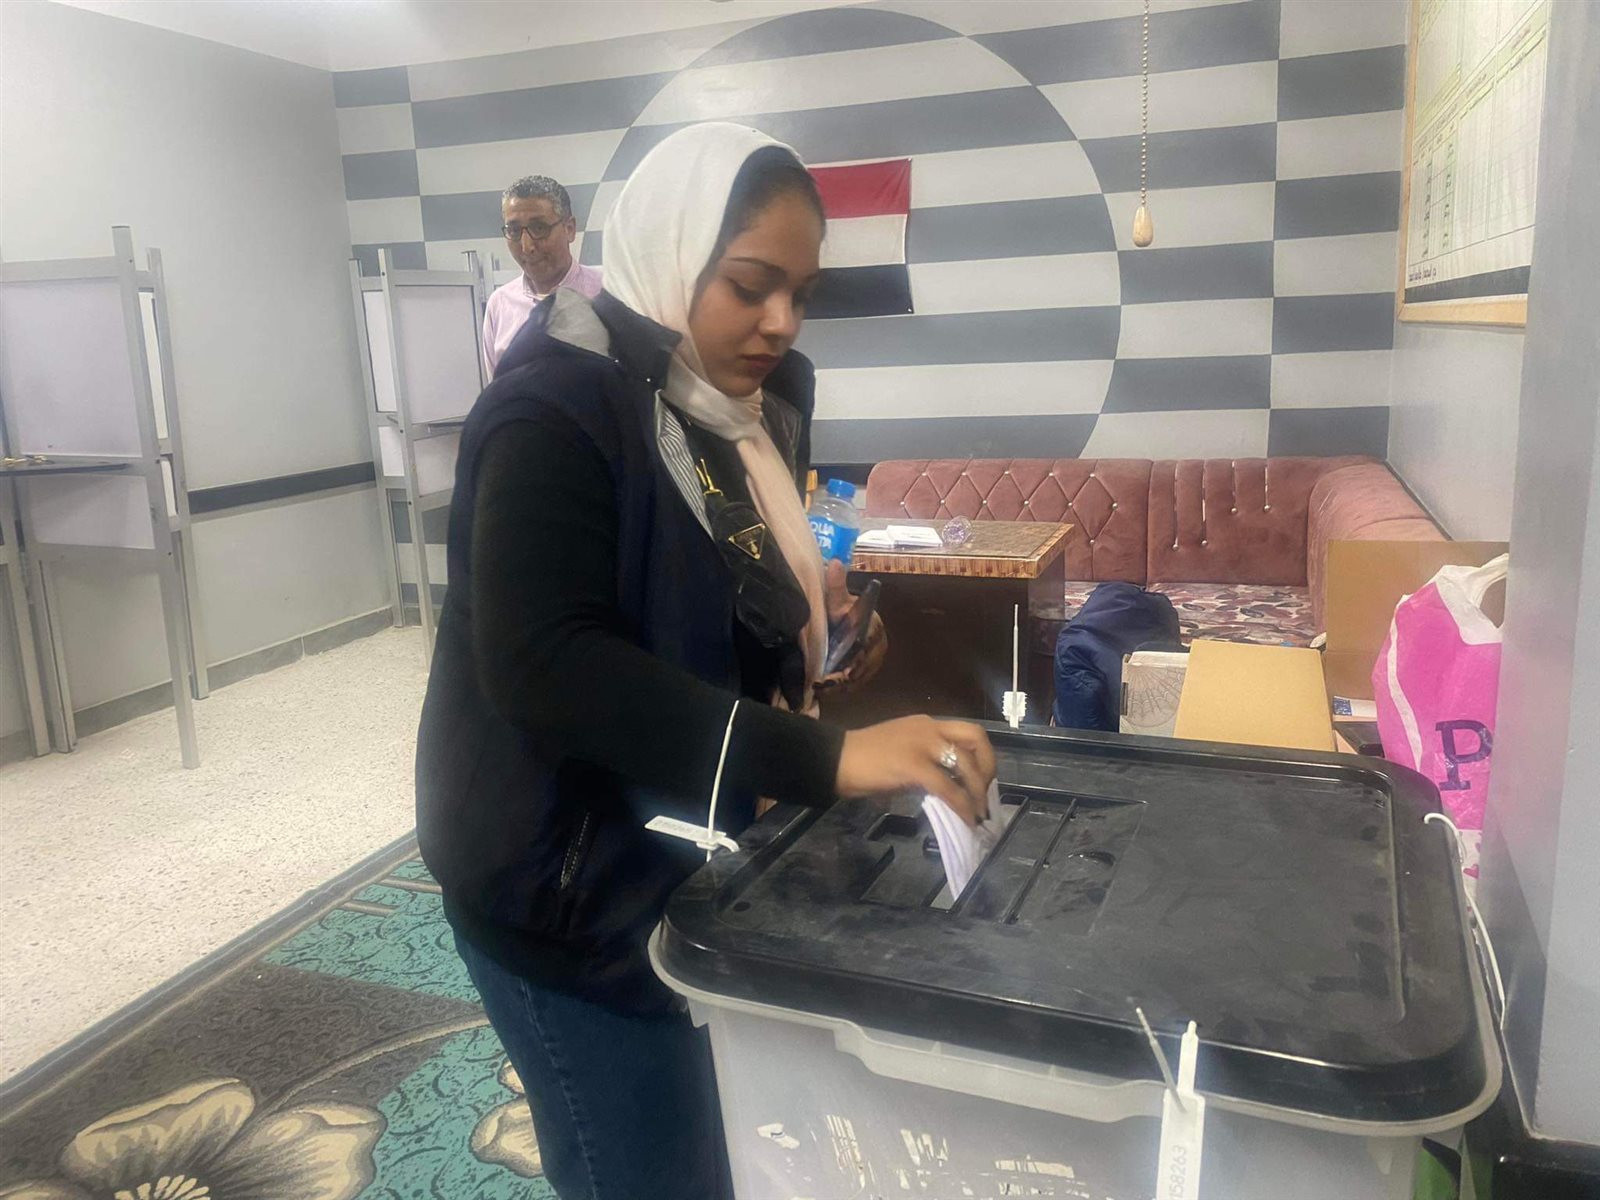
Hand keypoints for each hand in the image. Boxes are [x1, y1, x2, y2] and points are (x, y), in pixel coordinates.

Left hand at [816, 560, 887, 692]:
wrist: (849, 619)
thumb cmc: (843, 609)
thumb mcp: (837, 599)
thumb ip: (835, 586)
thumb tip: (835, 563)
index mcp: (874, 628)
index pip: (864, 650)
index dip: (848, 664)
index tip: (831, 674)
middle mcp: (879, 647)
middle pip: (860, 668)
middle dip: (840, 679)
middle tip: (820, 684)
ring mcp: (875, 662)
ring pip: (858, 679)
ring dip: (839, 686)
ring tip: (820, 689)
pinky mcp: (868, 672)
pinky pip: (856, 684)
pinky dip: (842, 689)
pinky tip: (826, 691)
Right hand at [835, 716, 995, 826]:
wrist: (834, 760)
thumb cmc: (862, 759)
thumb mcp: (900, 751)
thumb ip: (924, 761)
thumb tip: (944, 786)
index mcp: (926, 723)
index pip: (968, 731)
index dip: (983, 755)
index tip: (983, 777)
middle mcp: (929, 728)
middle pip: (975, 738)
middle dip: (988, 767)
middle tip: (985, 792)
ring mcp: (922, 745)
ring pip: (965, 764)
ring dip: (977, 791)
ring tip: (978, 813)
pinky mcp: (913, 766)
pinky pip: (947, 788)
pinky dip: (961, 805)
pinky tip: (966, 819)